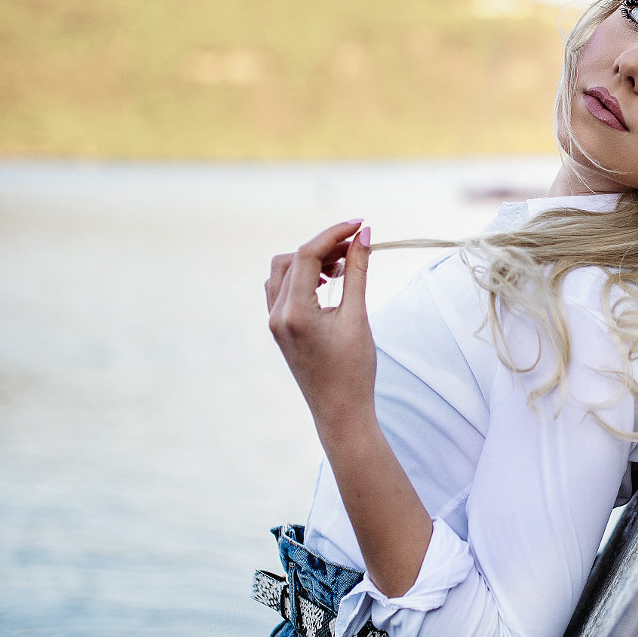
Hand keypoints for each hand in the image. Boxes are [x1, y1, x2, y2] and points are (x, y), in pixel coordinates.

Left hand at [267, 220, 375, 431]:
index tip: (360, 224)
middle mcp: (277, 315)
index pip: (307, 255)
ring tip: (342, 267)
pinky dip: (302, 278)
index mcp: (294, 312)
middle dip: (323, 246)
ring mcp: (274, 323)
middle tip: (355, 247)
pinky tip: (328, 283)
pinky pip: (282, 290)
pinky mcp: (279, 330)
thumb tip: (363, 236)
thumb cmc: (353, 370)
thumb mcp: (357, 317)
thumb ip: (357, 273)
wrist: (340, 411)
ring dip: (310, 261)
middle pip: (292, 259)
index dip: (333, 234)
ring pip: (282, 272)